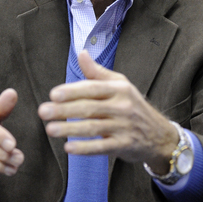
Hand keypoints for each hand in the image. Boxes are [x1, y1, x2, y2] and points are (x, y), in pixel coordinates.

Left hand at [38, 51, 177, 173]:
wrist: (159, 134)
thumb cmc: (133, 106)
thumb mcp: (120, 85)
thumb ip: (97, 72)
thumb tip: (81, 53)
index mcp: (120, 89)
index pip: (93, 88)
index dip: (73, 91)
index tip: (53, 94)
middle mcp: (123, 106)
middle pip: (90, 107)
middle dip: (64, 110)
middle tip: (43, 112)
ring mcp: (124, 126)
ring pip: (93, 127)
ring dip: (70, 129)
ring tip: (50, 129)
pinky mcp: (124, 145)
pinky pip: (102, 147)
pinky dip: (85, 148)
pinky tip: (68, 148)